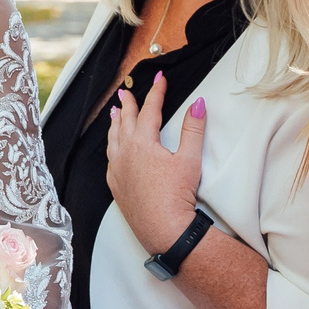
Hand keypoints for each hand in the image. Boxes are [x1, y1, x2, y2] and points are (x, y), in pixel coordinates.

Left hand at [105, 74, 205, 255]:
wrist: (163, 229)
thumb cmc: (177, 196)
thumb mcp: (190, 159)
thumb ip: (193, 129)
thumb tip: (199, 104)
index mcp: (143, 143)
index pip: (150, 110)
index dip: (156, 93)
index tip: (160, 80)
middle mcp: (125, 153)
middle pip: (126, 121)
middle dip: (129, 105)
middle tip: (127, 93)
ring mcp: (117, 170)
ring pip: (113, 139)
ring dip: (116, 124)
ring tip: (115, 114)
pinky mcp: (116, 186)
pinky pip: (110, 159)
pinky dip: (112, 147)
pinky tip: (114, 149)